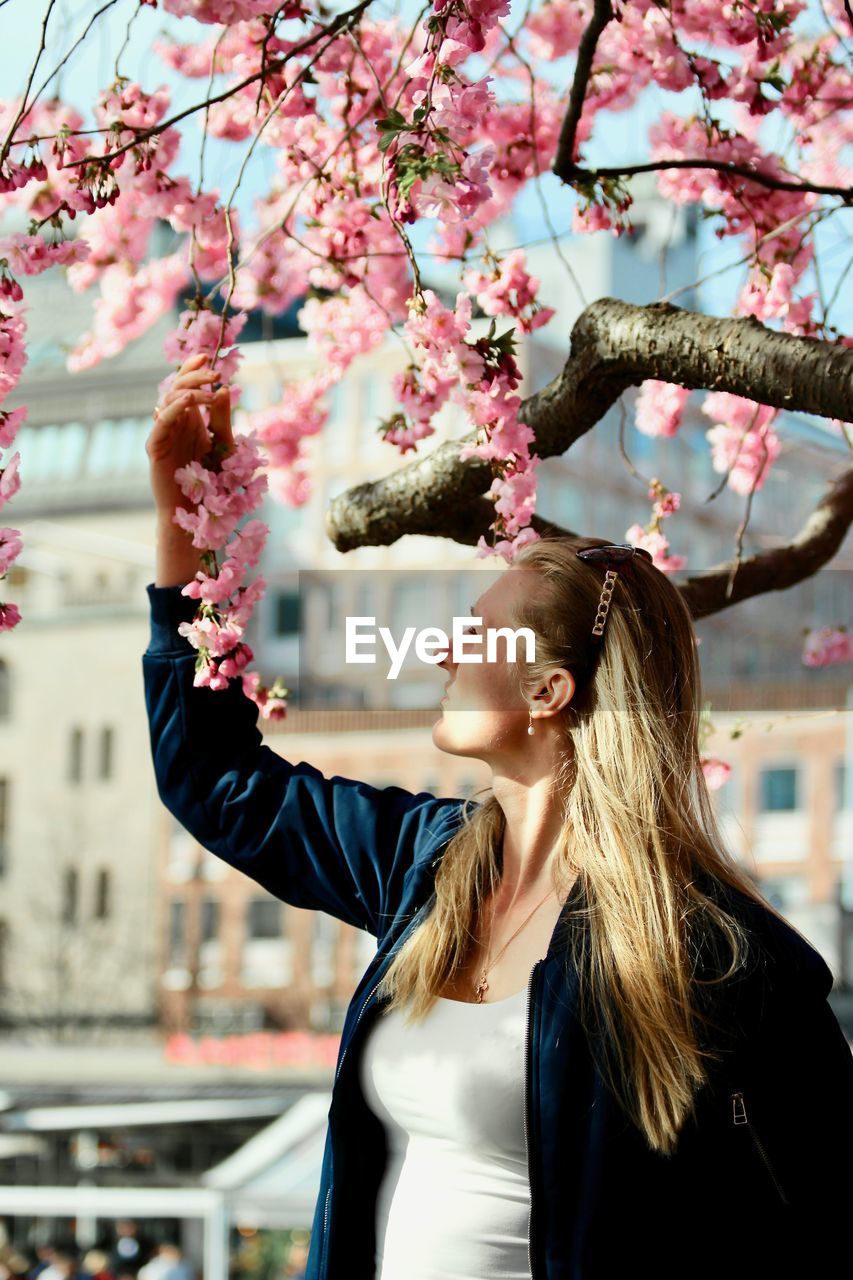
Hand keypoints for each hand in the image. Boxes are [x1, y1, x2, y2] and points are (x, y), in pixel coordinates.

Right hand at [145, 352, 234, 524]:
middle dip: (195, 376)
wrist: (198, 515)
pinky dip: (173, 409)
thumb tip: (223, 388)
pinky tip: (188, 400)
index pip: (187, 386)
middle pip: (177, 387)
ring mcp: (164, 435)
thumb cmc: (212, 483)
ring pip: (168, 401)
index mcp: (191, 420)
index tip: (206, 356)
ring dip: (189, 391)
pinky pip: (161, 423)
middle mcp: (175, 424)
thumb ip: (222, 418)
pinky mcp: (156, 449)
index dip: (193, 369)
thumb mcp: (224, 445)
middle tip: (214, 372)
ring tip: (209, 389)